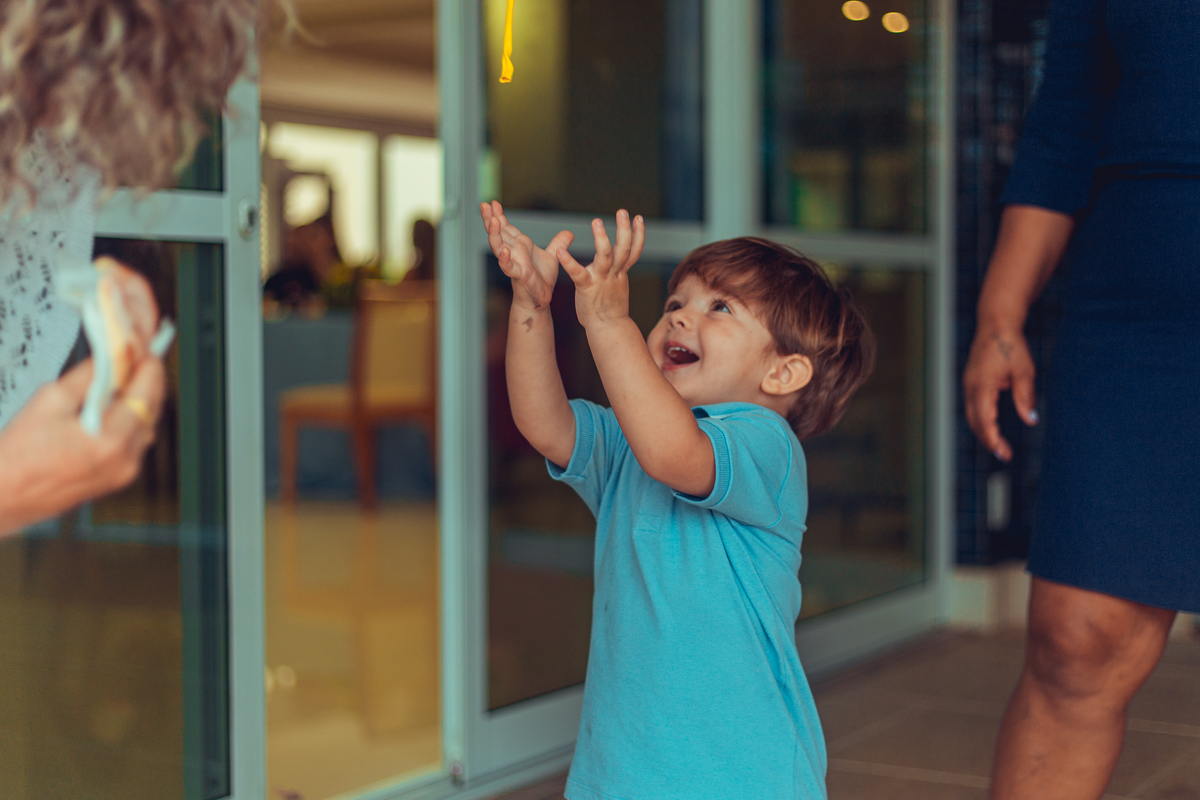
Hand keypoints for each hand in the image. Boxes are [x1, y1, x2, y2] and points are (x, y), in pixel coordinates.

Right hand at [0, 356, 165, 535]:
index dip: (150, 368)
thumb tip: (111, 356)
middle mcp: (124, 460)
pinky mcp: (119, 479)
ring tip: (132, 379)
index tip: (149, 351)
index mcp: (109, 441)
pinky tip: (121, 407)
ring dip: (143, 401)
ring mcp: (124, 473)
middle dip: (150, 381)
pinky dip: (134, 421)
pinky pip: (137, 443)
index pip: (145, 394)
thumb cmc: (18, 455)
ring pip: (148, 426)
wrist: (4, 495)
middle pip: (152, 409)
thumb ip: (88, 376)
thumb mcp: (50, 400)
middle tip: (143, 359)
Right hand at [480, 201, 573, 311]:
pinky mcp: (518, 275)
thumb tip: (569, 232)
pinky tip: (504, 251)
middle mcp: (513, 252)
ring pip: (498, 247)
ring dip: (494, 234)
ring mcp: (513, 263)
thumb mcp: (553, 256)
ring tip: (492, 221)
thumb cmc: (542, 279)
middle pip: (497, 233)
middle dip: (489, 219)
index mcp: (519, 245)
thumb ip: (559, 243)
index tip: (493, 202)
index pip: (506, 227)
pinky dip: (505, 260)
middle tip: (483, 205)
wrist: (540, 299)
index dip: (499, 215)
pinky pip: (508, 267)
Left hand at [555, 210, 644, 328]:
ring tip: (597, 221)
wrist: (607, 329)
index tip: (639, 218)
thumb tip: (617, 261)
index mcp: (621, 272)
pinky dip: (569, 262)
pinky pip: (577, 273)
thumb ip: (617, 271)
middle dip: (625, 229)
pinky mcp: (586, 287)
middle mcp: (614, 273)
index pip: (634, 250)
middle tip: (623, 212)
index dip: (638, 234)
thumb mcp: (617, 285)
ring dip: (602, 238)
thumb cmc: (610, 308)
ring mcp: (601, 280)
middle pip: (624, 248)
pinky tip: (560, 251)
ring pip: (605, 256)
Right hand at [963, 326, 1037, 462]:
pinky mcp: (972, 383)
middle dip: (987, 440)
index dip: (992, 438)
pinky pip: (973, 407)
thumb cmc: (1011, 345)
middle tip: (1005, 454)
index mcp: (981, 385)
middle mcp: (970, 387)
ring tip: (1000, 445)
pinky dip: (982, 420)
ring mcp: (969, 385)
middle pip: (974, 422)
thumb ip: (1025, 397)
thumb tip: (1030, 419)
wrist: (996, 324)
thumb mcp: (1024, 371)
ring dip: (984, 431)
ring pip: (972, 416)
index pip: (984, 420)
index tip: (1003, 452)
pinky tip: (994, 426)